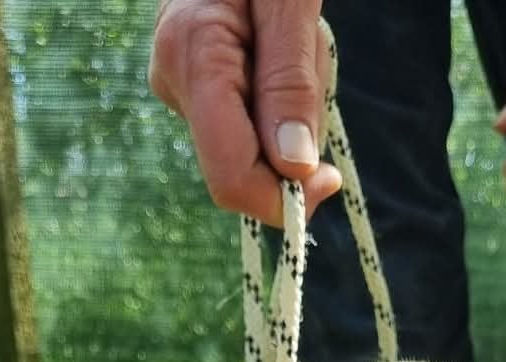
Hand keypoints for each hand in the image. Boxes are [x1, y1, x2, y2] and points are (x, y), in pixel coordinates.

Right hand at [151, 0, 341, 224]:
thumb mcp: (290, 3)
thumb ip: (290, 84)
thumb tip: (294, 168)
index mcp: (192, 58)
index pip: (231, 178)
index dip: (283, 197)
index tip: (331, 178)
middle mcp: (174, 81)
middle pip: (244, 166)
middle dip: (293, 138)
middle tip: (312, 64)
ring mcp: (182, 87)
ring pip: (252, 145)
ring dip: (292, 112)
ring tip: (294, 39)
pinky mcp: (195, 87)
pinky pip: (250, 121)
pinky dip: (281, 100)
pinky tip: (279, 48)